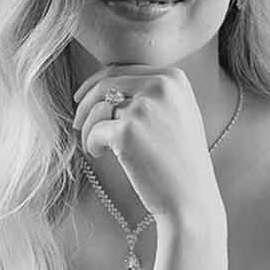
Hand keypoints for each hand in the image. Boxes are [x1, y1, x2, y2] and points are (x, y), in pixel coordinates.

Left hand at [72, 66, 223, 227]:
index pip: (123, 71)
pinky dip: (91, 144)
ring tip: (97, 147)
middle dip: (86, 103)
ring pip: (97, 107)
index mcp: (174, 78)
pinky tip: (101, 155)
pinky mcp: (127, 131)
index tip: (84, 98)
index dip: (98, 84)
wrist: (191, 198)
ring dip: (88, 127)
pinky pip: (93, 131)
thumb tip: (104, 83)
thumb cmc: (180, 161)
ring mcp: (144, 107)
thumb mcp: (177, 113)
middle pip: (106, 83)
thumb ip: (151, 94)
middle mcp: (161, 86)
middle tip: (77, 123)